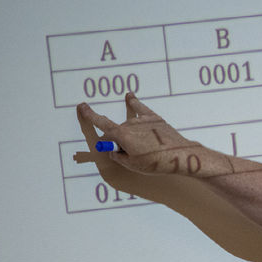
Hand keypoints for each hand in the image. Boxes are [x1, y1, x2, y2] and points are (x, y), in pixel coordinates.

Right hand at [77, 93, 211, 175]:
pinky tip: (130, 96)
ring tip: (145, 148)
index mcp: (123, 136)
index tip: (82, 106)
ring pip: (129, 125)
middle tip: (129, 154)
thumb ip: (118, 156)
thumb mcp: (133, 165)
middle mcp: (131, 124)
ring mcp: (143, 120)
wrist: (180, 156)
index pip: (101, 123)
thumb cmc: (156, 163)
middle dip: (117, 141)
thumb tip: (112, 150)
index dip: (90, 116)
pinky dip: (135, 103)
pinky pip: (141, 108)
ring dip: (130, 133)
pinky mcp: (155, 118)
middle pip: (116, 130)